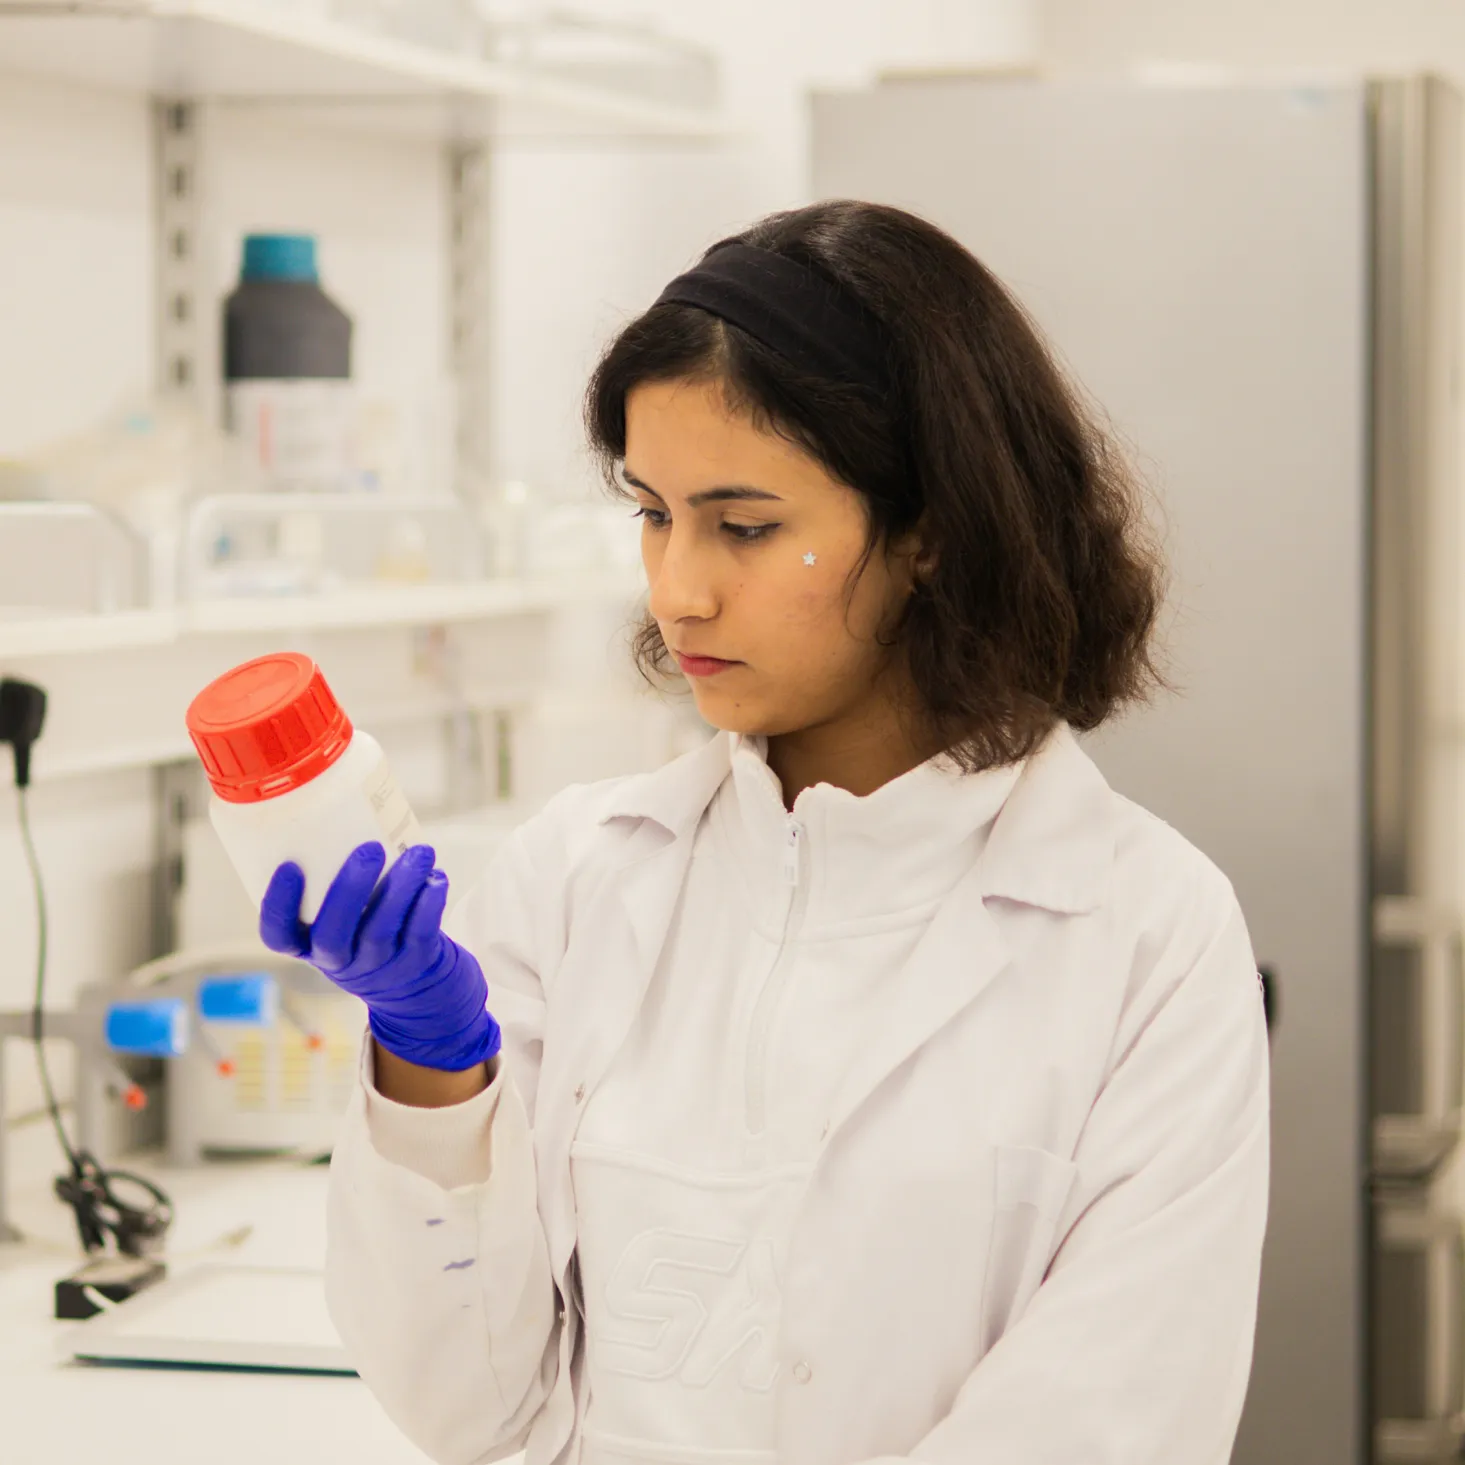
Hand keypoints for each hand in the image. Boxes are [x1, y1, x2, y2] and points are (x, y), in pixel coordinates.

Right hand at [259, 842, 500, 1072]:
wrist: (414, 990)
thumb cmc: (366, 932)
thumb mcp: (341, 921)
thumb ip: (337, 883)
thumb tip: (350, 811)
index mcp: (308, 945)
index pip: (278, 935)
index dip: (278, 905)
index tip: (289, 866)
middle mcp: (339, 960)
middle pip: (333, 933)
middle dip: (350, 889)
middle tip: (369, 848)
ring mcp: (378, 964)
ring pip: (383, 928)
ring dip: (401, 886)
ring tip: (419, 852)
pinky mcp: (415, 961)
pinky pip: (420, 933)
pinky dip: (430, 904)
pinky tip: (436, 878)